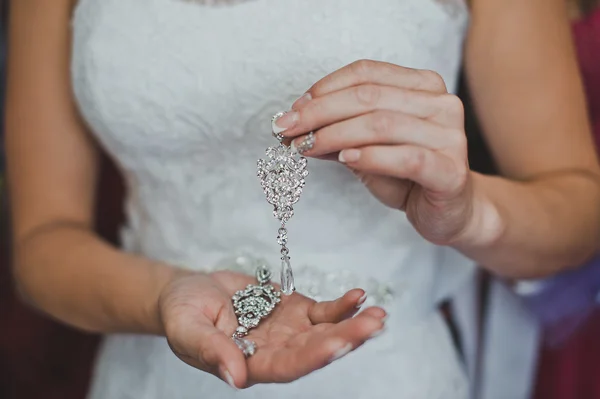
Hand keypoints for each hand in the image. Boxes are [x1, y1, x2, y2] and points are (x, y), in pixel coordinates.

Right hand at [158, 269, 384, 388]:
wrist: (189, 291)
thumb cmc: (182, 312)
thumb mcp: (186, 329)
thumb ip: (210, 350)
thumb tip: (235, 379)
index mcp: (250, 364)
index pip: (287, 366)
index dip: (312, 356)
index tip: (336, 343)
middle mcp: (276, 352)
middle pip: (316, 350)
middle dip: (346, 338)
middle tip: (373, 325)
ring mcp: (288, 331)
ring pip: (326, 332)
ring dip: (353, 324)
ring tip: (378, 314)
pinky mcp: (294, 310)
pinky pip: (323, 311)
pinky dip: (341, 305)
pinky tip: (359, 296)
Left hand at [277, 59, 473, 244]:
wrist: (449, 213)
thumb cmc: (407, 177)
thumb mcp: (366, 148)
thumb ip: (338, 133)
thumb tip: (295, 126)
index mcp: (423, 86)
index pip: (367, 73)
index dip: (324, 88)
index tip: (293, 109)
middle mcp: (441, 104)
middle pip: (370, 96)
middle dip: (320, 112)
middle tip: (287, 129)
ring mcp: (450, 136)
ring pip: (383, 124)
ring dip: (335, 135)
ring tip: (305, 146)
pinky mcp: (451, 171)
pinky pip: (406, 158)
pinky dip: (371, 156)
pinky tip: (345, 159)